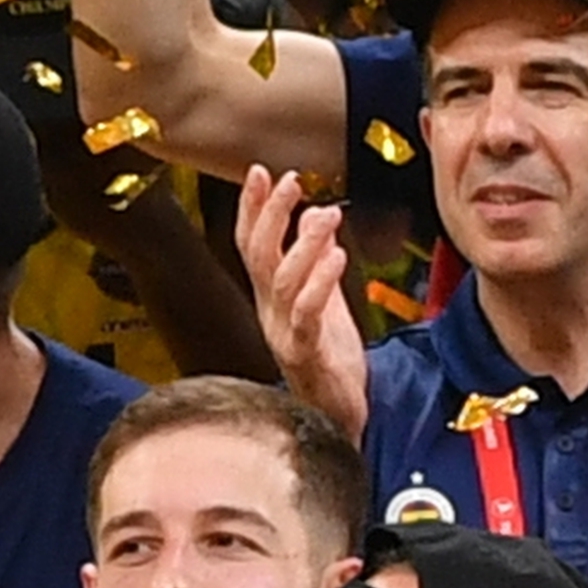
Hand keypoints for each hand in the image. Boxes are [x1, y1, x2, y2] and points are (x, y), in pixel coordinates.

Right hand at [235, 164, 368, 438]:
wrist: (337, 416)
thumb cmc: (330, 359)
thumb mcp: (323, 300)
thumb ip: (315, 262)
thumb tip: (319, 216)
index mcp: (269, 297)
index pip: (251, 244)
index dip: (252, 207)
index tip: (260, 171)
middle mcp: (269, 311)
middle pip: (257, 254)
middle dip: (270, 214)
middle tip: (291, 180)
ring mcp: (283, 332)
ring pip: (281, 279)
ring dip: (302, 242)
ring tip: (326, 213)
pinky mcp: (305, 352)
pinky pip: (307, 312)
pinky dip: (320, 281)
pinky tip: (336, 256)